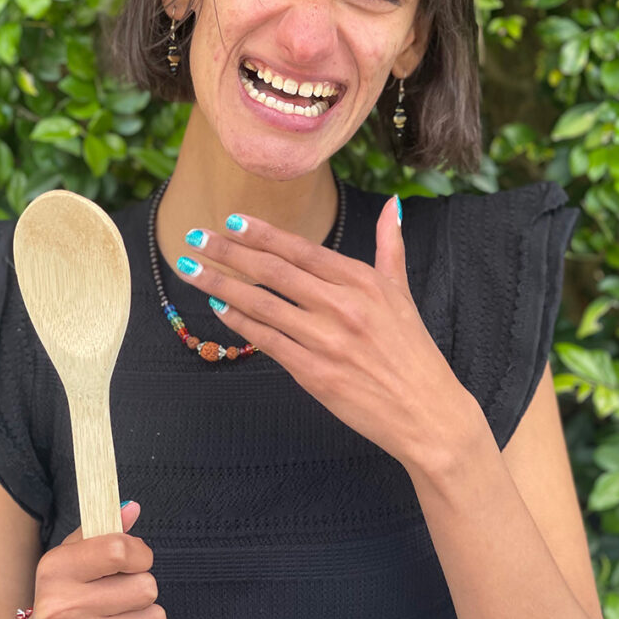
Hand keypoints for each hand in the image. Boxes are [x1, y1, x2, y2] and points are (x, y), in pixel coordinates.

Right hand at [15, 503, 165, 618]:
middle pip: (145, 586)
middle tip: (119, 599)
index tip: (135, 561)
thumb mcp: (72, 561)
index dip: (139, 554)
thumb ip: (103, 532)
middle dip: (141, 590)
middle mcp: (60, 608)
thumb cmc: (64, 601)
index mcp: (54, 570)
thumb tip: (132, 507)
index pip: (120, 549)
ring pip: (153, 618)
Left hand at [176, 196, 477, 471]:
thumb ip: (390, 247)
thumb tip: (392, 205)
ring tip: (191, 268)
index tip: (232, 220)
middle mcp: (342, 305)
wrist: (427, 413)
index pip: (301, 250)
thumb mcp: (403, 293)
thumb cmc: (413, 352)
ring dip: (220, 284)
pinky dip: (239, 323)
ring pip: (262, 304)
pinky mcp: (314, 372)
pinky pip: (267, 340)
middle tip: (196, 237)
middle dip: (229, 251)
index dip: (262, 234)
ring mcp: (326, 340)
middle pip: (273, 271)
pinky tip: (217, 309)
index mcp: (363, 282)